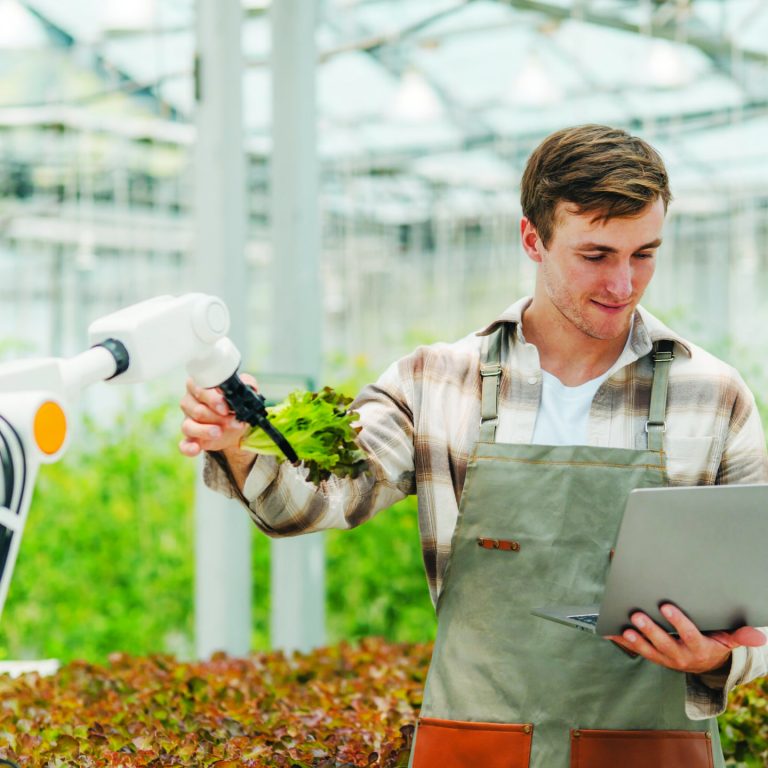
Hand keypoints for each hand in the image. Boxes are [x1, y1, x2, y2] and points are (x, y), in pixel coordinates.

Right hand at [179, 374, 257, 457]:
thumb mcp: (243, 390)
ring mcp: (188, 421)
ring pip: (188, 426)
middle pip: (197, 409)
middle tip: (233, 420)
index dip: (212, 398)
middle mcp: (189, 403)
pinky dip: (189, 447)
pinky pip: (184, 444)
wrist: (236, 424)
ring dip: (205, 431)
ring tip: (219, 433)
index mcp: (198, 386)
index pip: (198, 388)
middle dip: (217, 417)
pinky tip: (197, 448)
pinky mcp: (190, 439)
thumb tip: (246, 386)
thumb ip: (246, 383)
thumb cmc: (235, 403)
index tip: (226, 408)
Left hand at [606, 603, 766, 674]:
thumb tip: (760, 635)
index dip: (678, 622)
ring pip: (649, 650)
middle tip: (637, 615)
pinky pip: (637, 650)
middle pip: (664, 644)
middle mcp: (681, 656)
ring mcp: (666, 658)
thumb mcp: (729, 640)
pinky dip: (623, 642)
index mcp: (699, 648)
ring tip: (624, 627)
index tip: (666, 606)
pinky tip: (611, 632)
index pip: (689, 635)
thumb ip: (740, 635)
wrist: (704, 665)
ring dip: (636, 639)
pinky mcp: (654, 656)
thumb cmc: (714, 643)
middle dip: (651, 630)